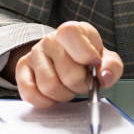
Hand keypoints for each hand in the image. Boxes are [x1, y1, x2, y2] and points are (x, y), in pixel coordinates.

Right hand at [5, 21, 123, 108]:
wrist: (65, 58)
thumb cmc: (86, 59)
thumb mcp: (105, 58)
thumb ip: (111, 66)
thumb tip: (104, 77)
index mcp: (71, 31)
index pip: (70, 34)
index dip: (85, 53)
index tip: (93, 65)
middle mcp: (50, 39)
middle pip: (68, 73)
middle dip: (80, 86)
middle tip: (82, 84)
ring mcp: (34, 53)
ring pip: (49, 86)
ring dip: (64, 95)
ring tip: (68, 88)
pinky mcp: (22, 69)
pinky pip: (29, 92)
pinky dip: (45, 102)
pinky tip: (53, 96)